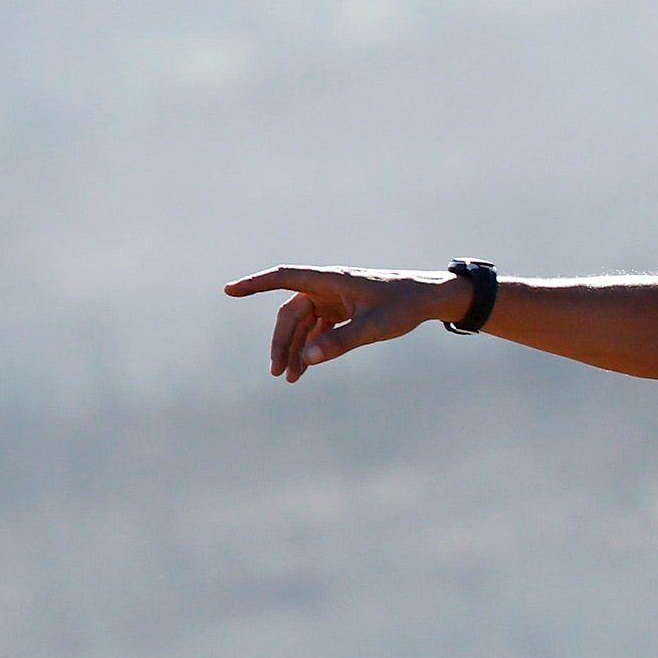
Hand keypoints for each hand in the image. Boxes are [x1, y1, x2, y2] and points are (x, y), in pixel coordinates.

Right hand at [222, 265, 465, 379]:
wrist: (429, 299)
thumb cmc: (404, 306)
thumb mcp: (374, 327)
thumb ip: (341, 342)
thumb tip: (309, 358)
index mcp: (330, 280)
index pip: (283, 278)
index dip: (255, 284)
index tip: (229, 291)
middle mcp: (327, 286)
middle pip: (291, 313)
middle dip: (282, 342)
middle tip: (277, 373)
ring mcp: (333, 299)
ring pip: (303, 324)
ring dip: (295, 349)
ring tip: (290, 379)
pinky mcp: (341, 311)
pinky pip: (317, 329)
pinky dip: (311, 347)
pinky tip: (306, 368)